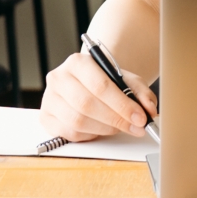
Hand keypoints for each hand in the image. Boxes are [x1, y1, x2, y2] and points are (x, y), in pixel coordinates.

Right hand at [39, 51, 158, 141]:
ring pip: (77, 121)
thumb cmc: (106, 81)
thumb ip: (141, 93)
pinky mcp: (46, 117)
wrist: (88, 83)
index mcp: (78, 62)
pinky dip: (89, 135)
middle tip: (135, 127)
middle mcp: (59, 78)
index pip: (100, 85)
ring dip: (104, 129)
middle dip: (115, 120)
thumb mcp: (127, 80)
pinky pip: (69, 133)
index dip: (121, 105)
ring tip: (119, 127)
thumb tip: (149, 110)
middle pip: (86, 104)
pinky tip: (100, 128)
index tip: (140, 117)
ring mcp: (50, 98)